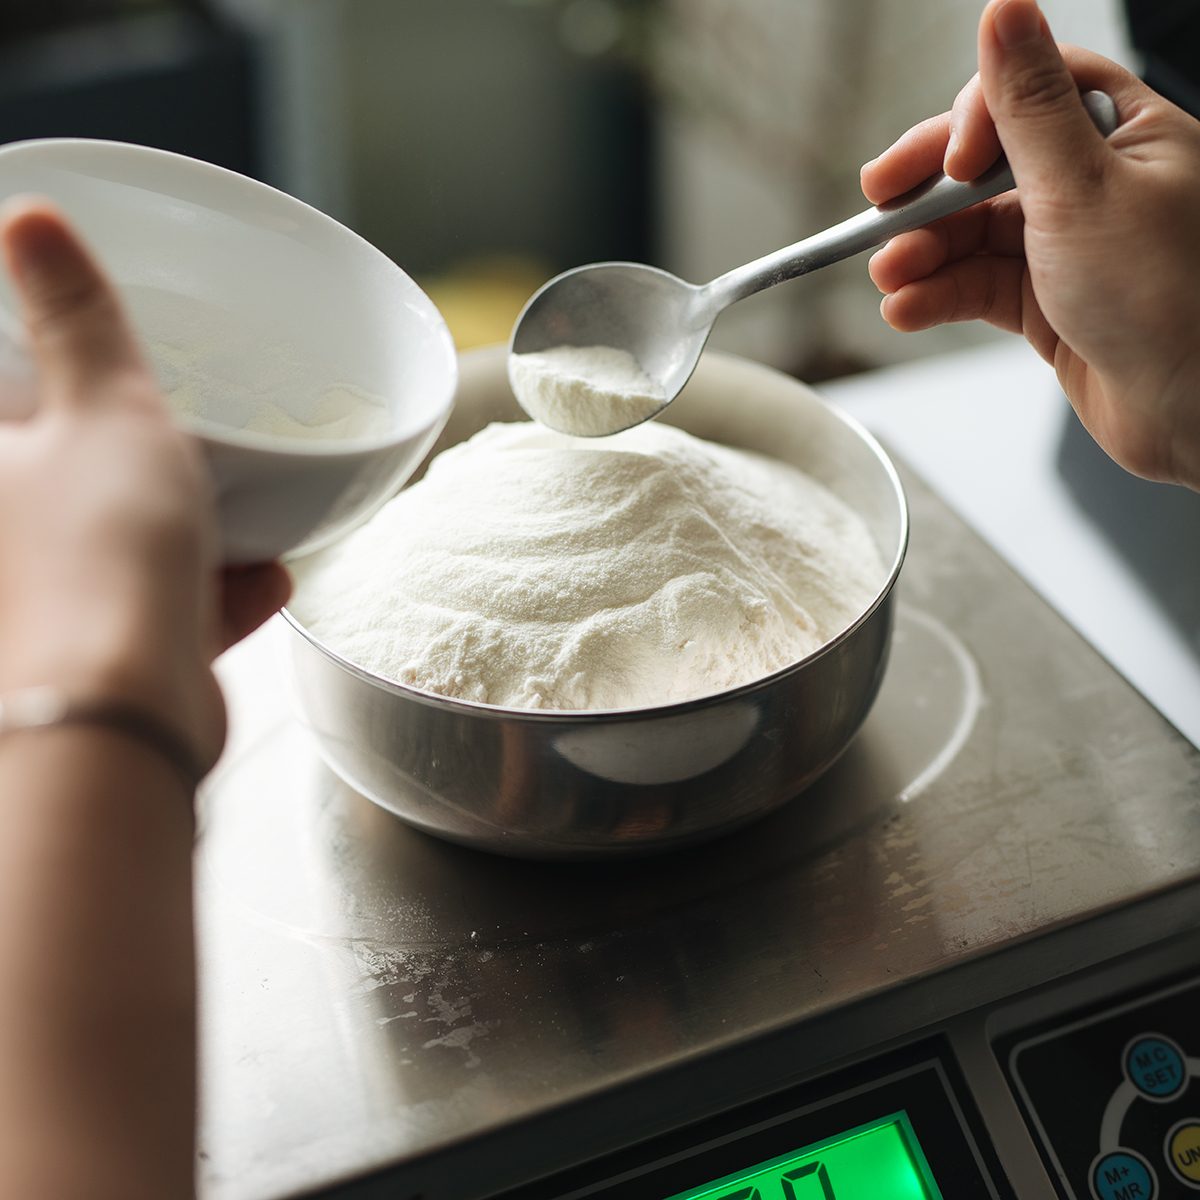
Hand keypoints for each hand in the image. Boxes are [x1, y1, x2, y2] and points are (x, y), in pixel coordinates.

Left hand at [0, 201, 289, 772]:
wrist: (118, 731)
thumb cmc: (98, 565)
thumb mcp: (108, 409)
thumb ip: (76, 315)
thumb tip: (32, 218)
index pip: (0, 383)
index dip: (29, 352)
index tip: (92, 357)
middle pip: (42, 468)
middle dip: (114, 447)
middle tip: (161, 423)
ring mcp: (23, 608)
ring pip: (98, 546)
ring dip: (173, 529)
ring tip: (232, 514)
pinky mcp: (78, 666)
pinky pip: (141, 613)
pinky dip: (197, 596)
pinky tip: (257, 581)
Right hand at [861, 0, 1199, 489]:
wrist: (1189, 411)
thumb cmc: (1167, 298)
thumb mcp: (1083, 187)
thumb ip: (1029, 104)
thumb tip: (1004, 12)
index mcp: (1124, 133)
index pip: (1028, 95)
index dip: (972, 122)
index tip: (945, 163)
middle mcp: (1094, 183)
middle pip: (986, 166)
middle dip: (929, 194)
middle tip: (878, 205)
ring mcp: (1066, 244)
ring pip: (972, 232)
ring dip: (923, 253)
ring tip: (890, 278)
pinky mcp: (1045, 301)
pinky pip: (976, 285)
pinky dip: (937, 296)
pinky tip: (907, 308)